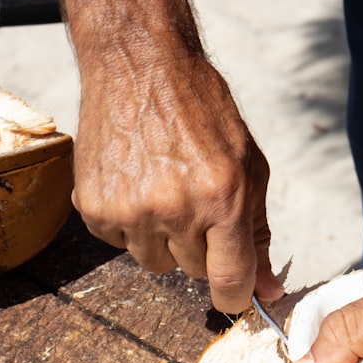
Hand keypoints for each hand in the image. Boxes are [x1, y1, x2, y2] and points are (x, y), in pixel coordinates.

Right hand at [70, 54, 283, 312]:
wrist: (139, 65)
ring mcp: (130, 210)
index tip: (236, 297)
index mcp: (222, 197)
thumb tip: (268, 290)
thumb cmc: (202, 111)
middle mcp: (174, 208)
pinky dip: (130, 224)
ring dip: (164, 239)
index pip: (230, 279)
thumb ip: (257, 232)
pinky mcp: (94, 208)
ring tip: (163, 189)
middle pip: (194, 272)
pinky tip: (135, 184)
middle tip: (196, 203)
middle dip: (202, 248)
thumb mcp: (249, 166)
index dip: (237, 296)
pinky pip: (120, 244)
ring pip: (156, 263)